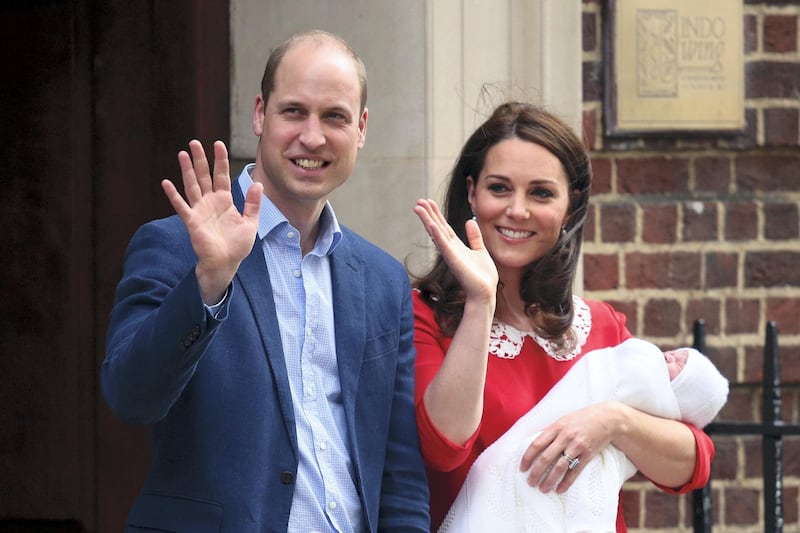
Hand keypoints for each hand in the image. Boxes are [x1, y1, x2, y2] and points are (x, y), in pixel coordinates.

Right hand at [161, 140, 262, 303]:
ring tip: (182, 154)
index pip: (221, 175)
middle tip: (194, 142)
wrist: (226, 263)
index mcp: (224, 200)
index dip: (220, 160)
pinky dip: (173, 195)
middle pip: (204, 176)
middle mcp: (210, 202)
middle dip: (200, 159)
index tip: (218, 144)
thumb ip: (253, 204)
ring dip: (186, 170)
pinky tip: (166, 183)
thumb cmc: (237, 245)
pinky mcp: (192, 221)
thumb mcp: (251, 222)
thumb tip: (258, 184)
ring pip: (192, 185)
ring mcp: (200, 210)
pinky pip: (182, 206)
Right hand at [414, 199, 497, 303]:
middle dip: (428, 214)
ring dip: (427, 220)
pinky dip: (437, 234)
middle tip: (419, 201)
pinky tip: (430, 224)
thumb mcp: (480, 250)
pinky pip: (443, 245)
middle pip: (437, 227)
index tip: (429, 202)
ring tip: (418, 207)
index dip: (436, 214)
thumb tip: (470, 221)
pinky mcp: (453, 260)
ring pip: (436, 233)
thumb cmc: (483, 276)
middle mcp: (450, 249)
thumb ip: (474, 237)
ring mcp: (450, 254)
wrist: (485, 293)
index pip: (444, 227)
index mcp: (456, 246)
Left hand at [519, 401, 621, 493]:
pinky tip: (560, 489)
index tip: (522, 468)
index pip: (537, 444)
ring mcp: (577, 446)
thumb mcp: (564, 420)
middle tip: (530, 483)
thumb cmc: (582, 419)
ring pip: (560, 467)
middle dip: (536, 472)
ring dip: (549, 480)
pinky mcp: (588, 454)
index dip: (527, 458)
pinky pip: (575, 471)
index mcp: (556, 427)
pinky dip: (567, 482)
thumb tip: (536, 445)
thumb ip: (551, 432)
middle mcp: (565, 436)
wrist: (607, 418)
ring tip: (543, 489)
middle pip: (546, 458)